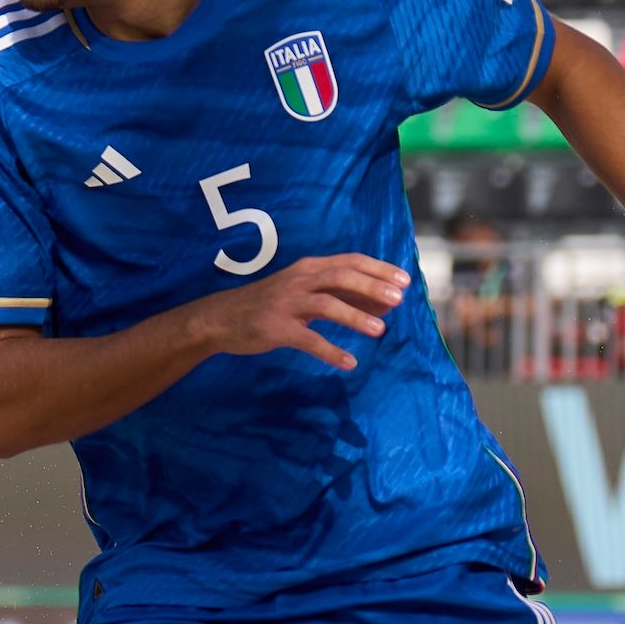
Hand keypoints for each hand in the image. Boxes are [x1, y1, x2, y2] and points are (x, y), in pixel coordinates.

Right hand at [196, 254, 411, 370]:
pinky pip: (308, 339)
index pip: (349, 262)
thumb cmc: (267, 304)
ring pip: (326, 304)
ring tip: (380, 329)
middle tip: (398, 299)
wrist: (221, 318)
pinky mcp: (277, 328)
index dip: (378, 269)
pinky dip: (330, 350)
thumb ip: (338, 293)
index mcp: (307, 268)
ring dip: (355, 316)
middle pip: (341, 277)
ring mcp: (287, 304)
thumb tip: (382, 300)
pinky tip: (349, 362)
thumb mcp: (301, 290)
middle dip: (372, 287)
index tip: (404, 280)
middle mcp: (298, 281)